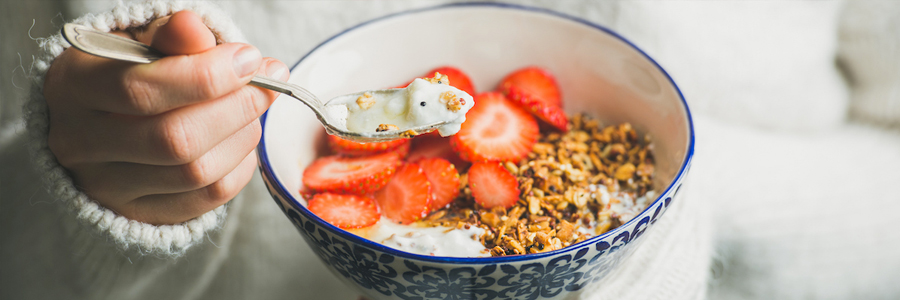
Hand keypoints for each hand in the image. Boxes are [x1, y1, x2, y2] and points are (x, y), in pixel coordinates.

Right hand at [43, 11, 288, 224]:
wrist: (101, 121)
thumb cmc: (128, 72)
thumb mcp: (143, 43)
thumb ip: (171, 36)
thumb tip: (196, 28)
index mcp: (73, 87)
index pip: (141, 90)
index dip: (207, 75)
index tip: (250, 58)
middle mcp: (80, 143)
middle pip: (175, 138)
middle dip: (236, 108)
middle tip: (266, 85)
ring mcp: (107, 186)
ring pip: (196, 172)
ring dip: (242, 136)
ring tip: (253, 109)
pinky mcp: (140, 213)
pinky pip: (208, 198)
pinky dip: (239, 166)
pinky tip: (240, 140)